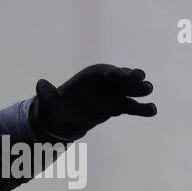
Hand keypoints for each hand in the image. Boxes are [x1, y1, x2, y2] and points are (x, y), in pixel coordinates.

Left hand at [35, 64, 156, 139]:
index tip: (118, 75)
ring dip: (140, 90)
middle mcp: (108, 81)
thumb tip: (39, 84)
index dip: (114, 73)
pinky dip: (142, 108)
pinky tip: (152, 110)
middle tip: (138, 81)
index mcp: (92, 76)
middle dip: (132, 77)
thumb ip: (47, 94)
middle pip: (125, 76)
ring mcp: (115, 93)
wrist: (64, 118)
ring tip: (147, 94)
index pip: (107, 72)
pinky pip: (134, 106)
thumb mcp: (50, 103)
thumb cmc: (57, 106)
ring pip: (133, 90)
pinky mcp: (119, 106)